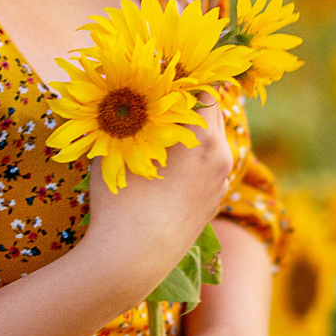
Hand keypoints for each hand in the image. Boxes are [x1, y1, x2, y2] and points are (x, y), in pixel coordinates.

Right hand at [75, 93, 233, 304]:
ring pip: (213, 141)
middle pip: (213, 111)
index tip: (161, 74)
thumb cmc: (121, 201)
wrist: (133, 261)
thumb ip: (123, 114)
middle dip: (188, 101)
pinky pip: (209, 167)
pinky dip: (194, 158)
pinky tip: (168, 165)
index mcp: (202, 136)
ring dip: (192, 130)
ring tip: (161, 130)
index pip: (204, 87)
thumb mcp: (115, 148)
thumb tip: (114, 89)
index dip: (183, 78)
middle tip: (159, 96)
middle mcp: (221, 155)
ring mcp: (220, 182)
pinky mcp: (214, 202)